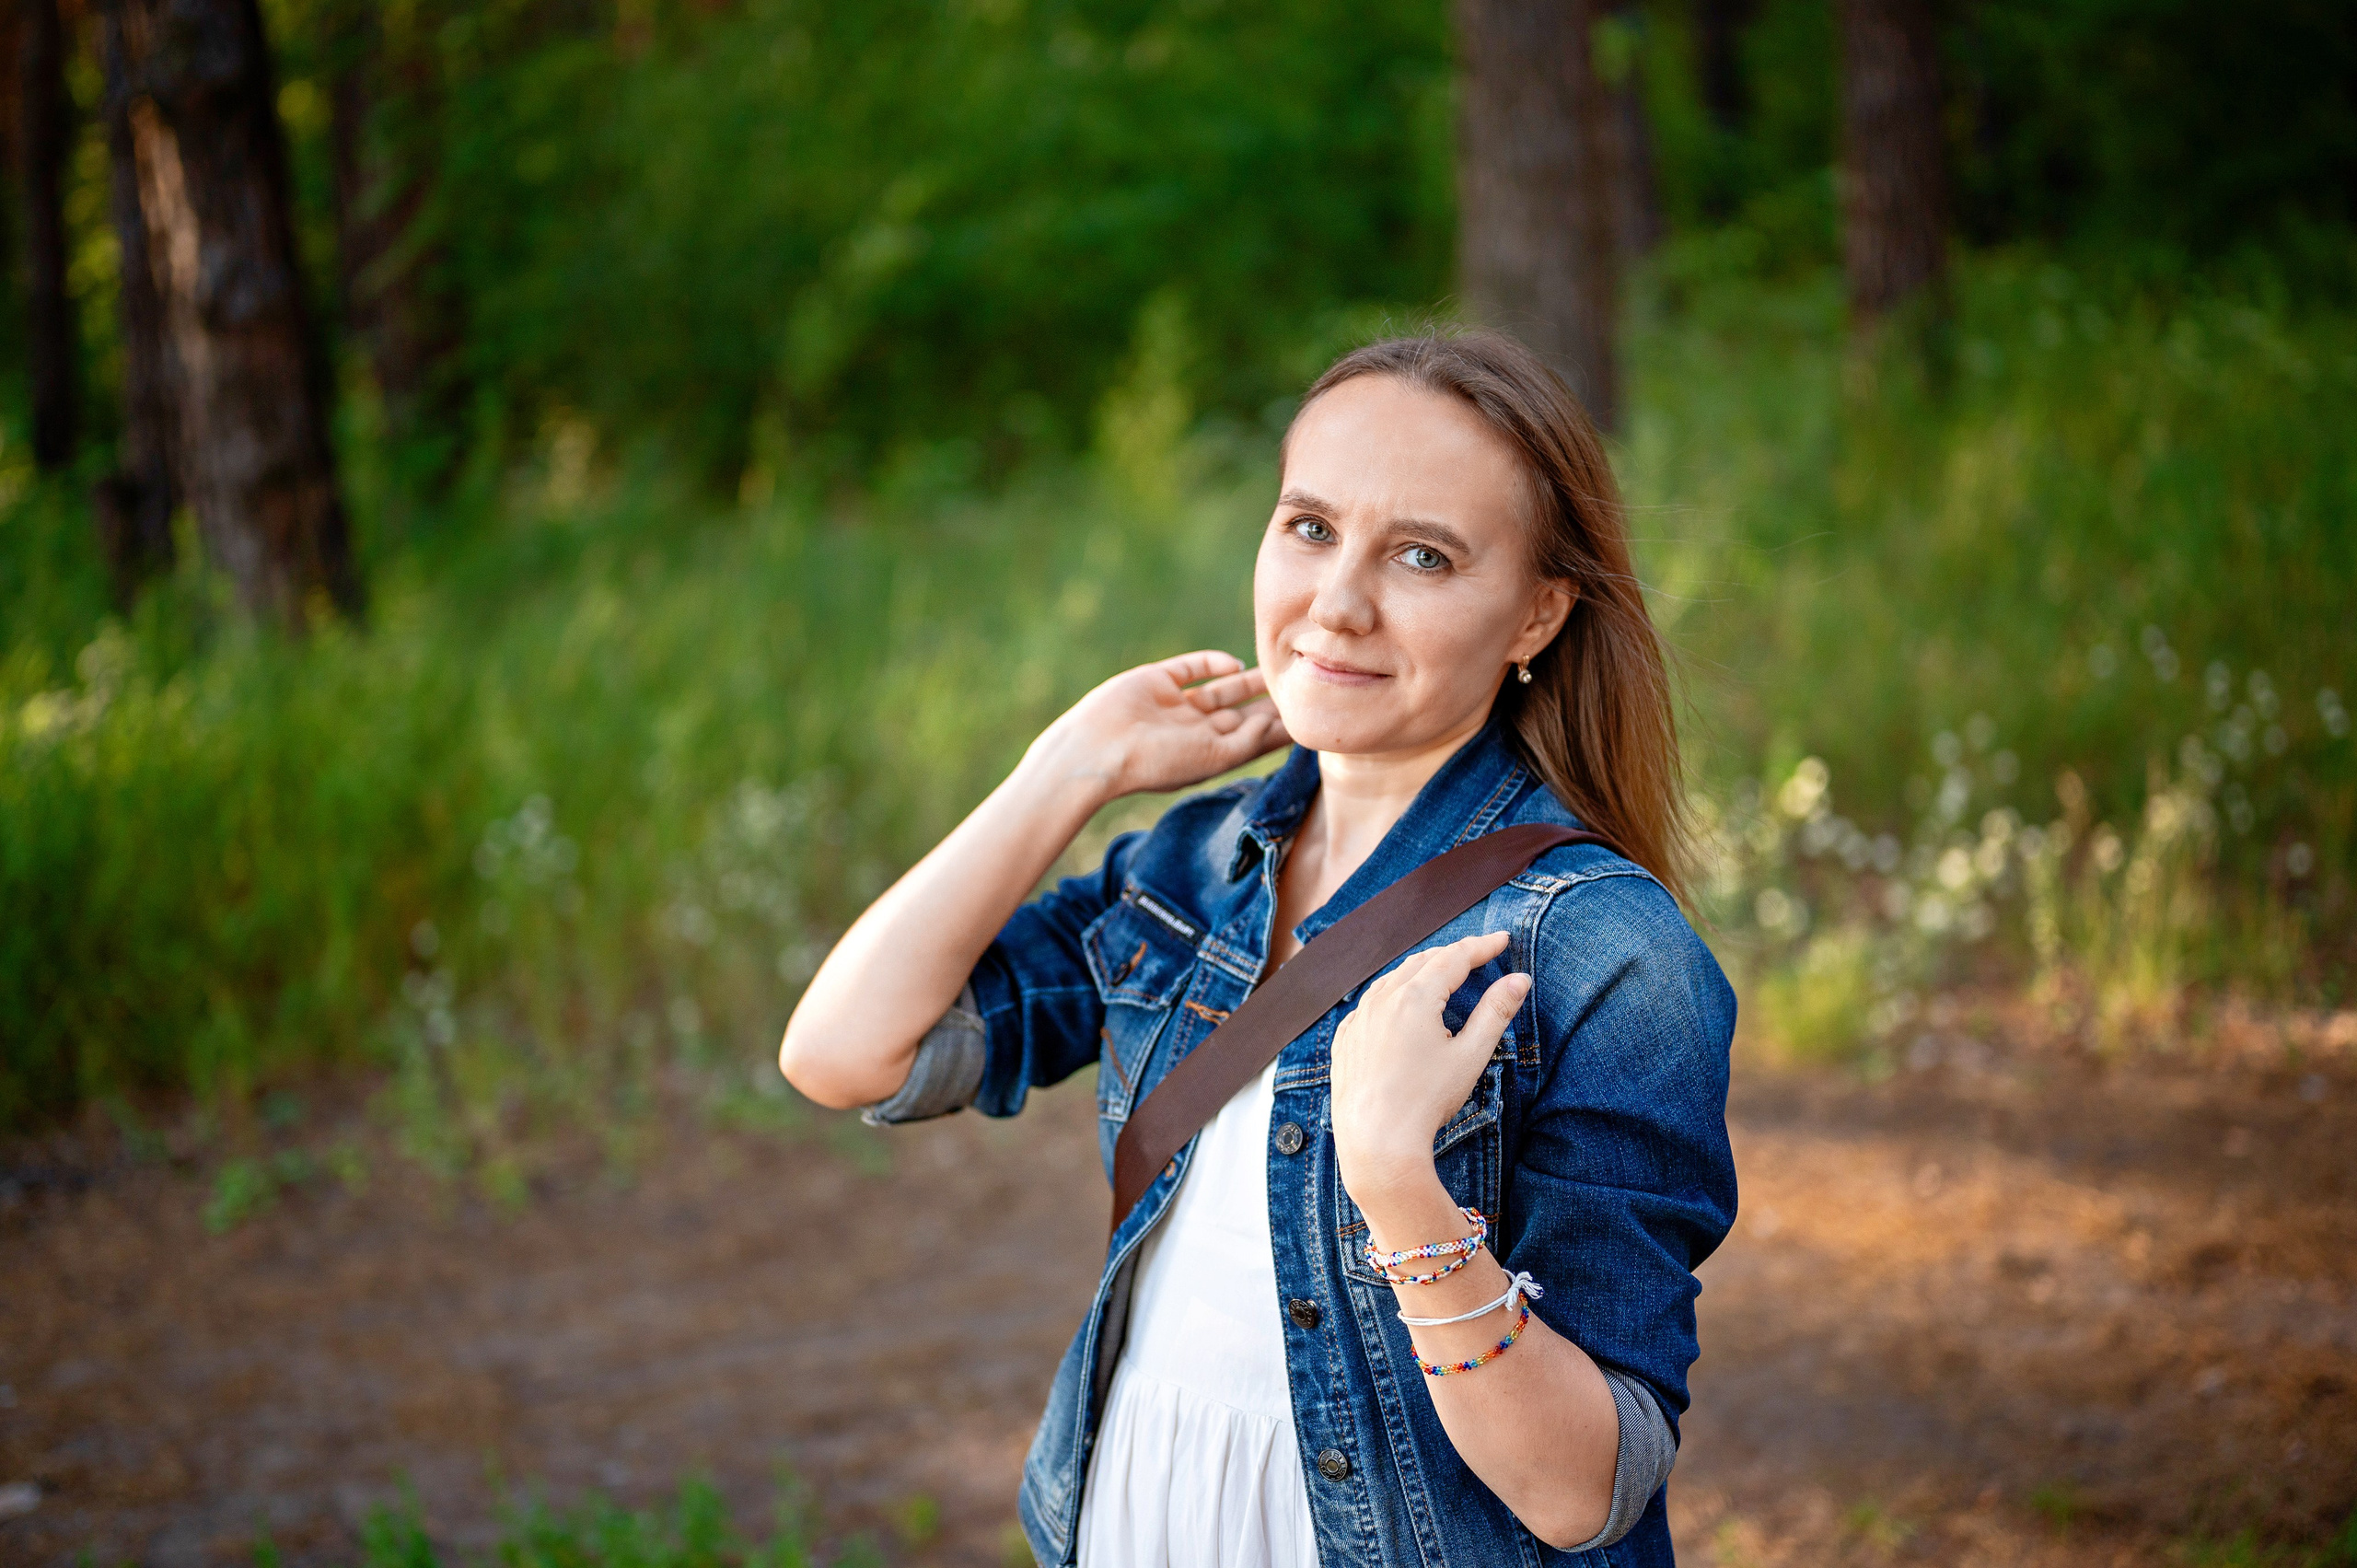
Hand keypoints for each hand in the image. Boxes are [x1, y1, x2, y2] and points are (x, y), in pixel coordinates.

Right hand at [1026, 650, 1290, 802]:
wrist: (1099, 747)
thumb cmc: (1157, 762)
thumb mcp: (1213, 757)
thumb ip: (1248, 739)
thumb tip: (1275, 721)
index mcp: (1206, 757)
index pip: (1250, 742)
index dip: (1278, 730)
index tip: (1311, 717)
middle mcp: (1193, 732)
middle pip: (1240, 715)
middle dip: (1269, 703)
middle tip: (1305, 685)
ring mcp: (1174, 706)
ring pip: (1220, 690)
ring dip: (1248, 681)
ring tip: (1281, 669)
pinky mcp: (1157, 681)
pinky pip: (1191, 668)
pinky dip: (1214, 663)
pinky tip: (1234, 664)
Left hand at [1330, 931, 1527, 1200]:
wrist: (1377, 1143)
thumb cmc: (1426, 1101)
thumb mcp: (1470, 1056)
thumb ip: (1495, 1012)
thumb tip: (1519, 980)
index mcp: (1416, 997)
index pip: (1454, 957)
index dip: (1482, 946)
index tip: (1502, 940)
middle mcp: (1381, 999)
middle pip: (1422, 962)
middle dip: (1453, 955)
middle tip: (1478, 954)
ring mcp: (1358, 1018)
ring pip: (1392, 979)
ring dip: (1421, 971)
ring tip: (1443, 974)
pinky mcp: (1345, 1039)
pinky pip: (1370, 1004)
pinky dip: (1392, 996)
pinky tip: (1401, 1007)